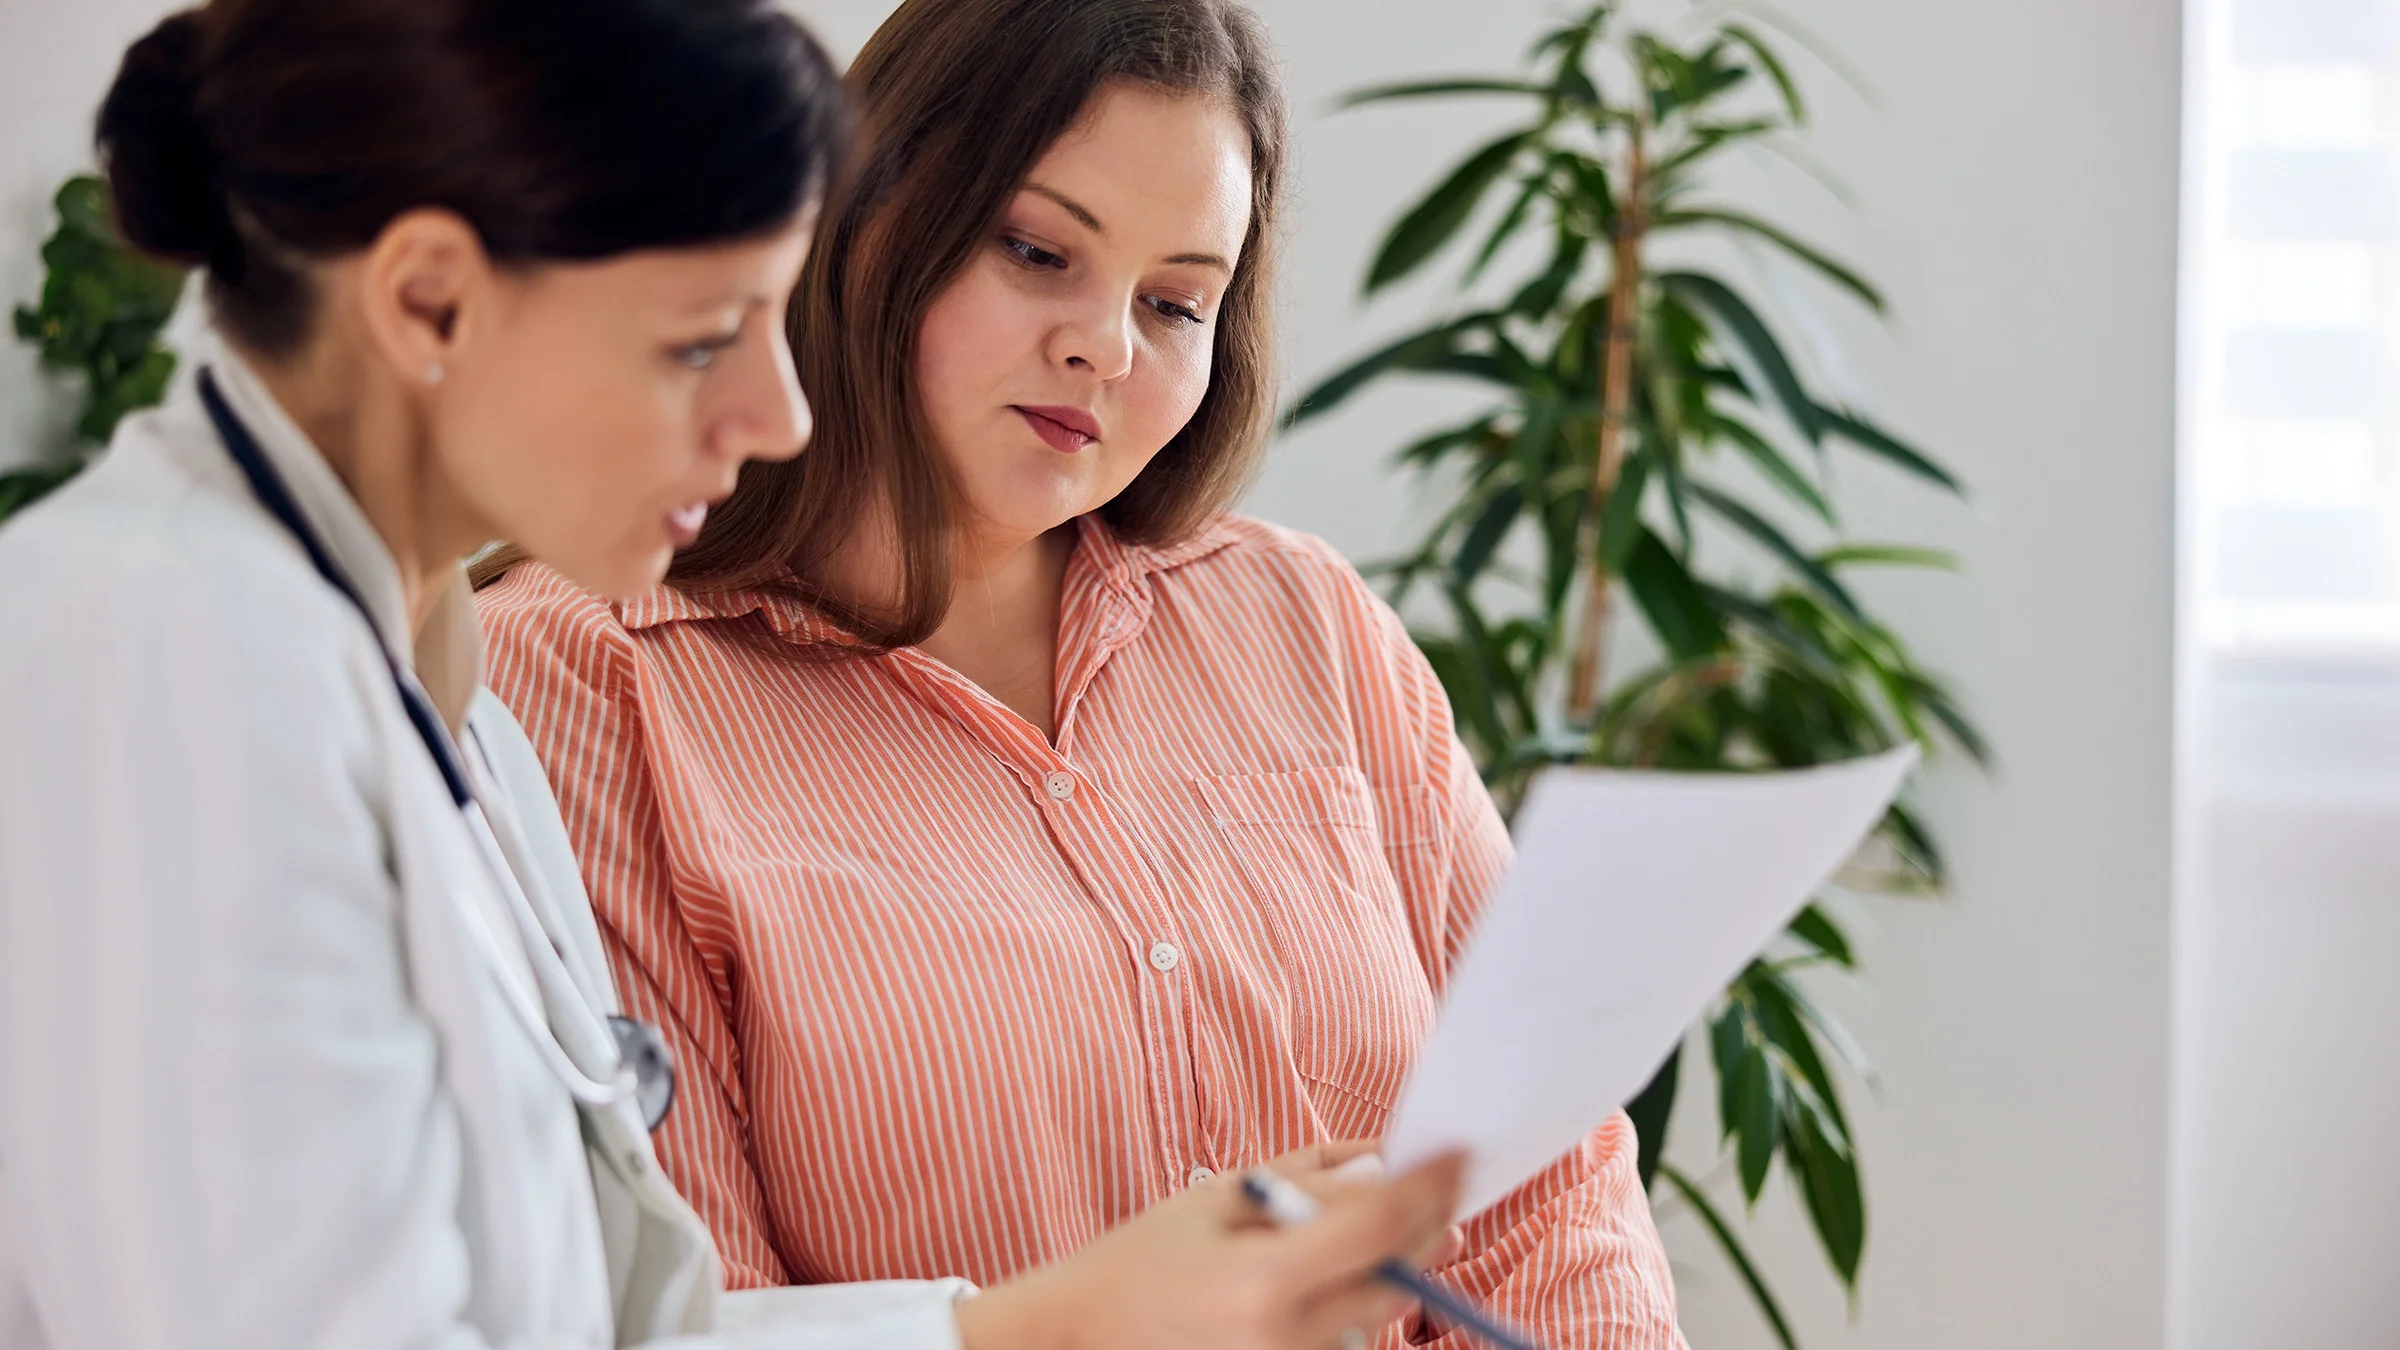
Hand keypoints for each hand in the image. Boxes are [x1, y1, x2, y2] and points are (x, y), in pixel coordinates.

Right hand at [956, 1142, 1467, 1349]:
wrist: (1075, 1343)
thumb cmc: (1138, 1264)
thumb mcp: (1216, 1201)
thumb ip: (1307, 1180)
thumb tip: (1385, 1161)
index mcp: (1265, 1285)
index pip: (1382, 1226)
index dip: (1430, 1186)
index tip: (1458, 1157)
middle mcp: (1287, 1344)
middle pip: (1399, 1280)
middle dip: (1422, 1230)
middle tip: (1433, 1191)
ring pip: (1376, 1315)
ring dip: (1378, 1273)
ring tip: (1320, 1245)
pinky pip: (1344, 1343)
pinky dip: (1344, 1309)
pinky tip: (1299, 1290)